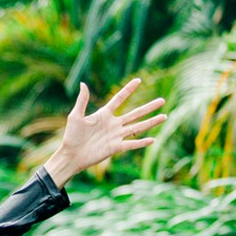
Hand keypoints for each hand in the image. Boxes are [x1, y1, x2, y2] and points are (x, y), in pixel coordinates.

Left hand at [41, 78, 165, 186]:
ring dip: (151, 122)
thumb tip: (83, 83)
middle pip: (135, 113)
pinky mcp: (115, 148)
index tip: (138, 80)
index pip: (119, 99)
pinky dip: (141, 142)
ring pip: (137, 127)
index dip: (128, 90)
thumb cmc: (71, 136)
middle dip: (149, 107)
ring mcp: (116, 136)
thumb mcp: (75, 116)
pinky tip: (152, 139)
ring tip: (164, 116)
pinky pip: (131, 144)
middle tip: (162, 100)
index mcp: (103, 114)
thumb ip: (82, 101)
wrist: (71, 155)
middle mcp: (113, 124)